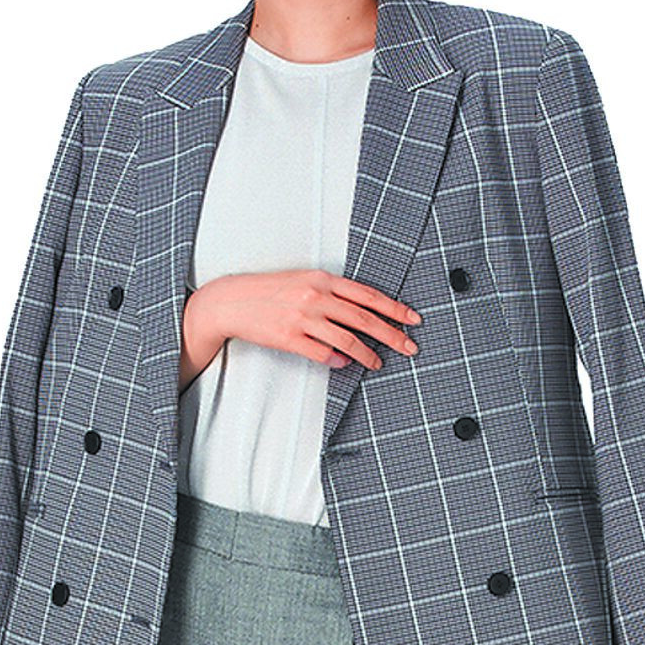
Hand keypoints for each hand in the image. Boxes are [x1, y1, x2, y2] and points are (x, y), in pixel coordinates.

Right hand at [199, 270, 420, 372]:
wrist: (231, 300)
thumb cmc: (269, 291)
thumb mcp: (303, 282)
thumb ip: (332, 295)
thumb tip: (357, 315)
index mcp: (322, 279)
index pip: (368, 295)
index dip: (394, 308)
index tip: (413, 319)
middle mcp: (315, 296)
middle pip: (364, 318)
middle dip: (391, 334)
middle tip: (409, 346)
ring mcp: (302, 318)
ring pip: (347, 340)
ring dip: (367, 354)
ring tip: (378, 362)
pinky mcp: (289, 338)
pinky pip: (322, 354)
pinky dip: (337, 361)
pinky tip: (345, 364)